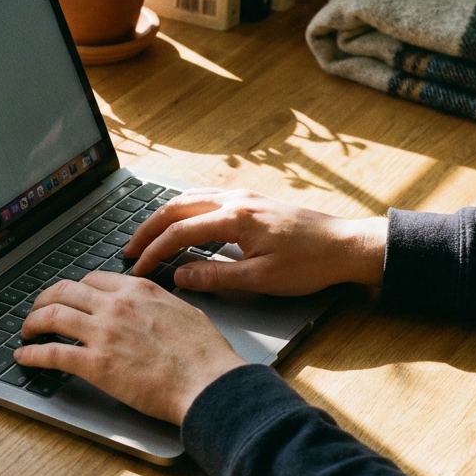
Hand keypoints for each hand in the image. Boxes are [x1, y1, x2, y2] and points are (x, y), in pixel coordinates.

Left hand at [13, 271, 245, 424]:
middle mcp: (115, 305)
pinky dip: (32, 354)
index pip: (93, 280)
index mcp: (138, 290)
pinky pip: (52, 353)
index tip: (69, 297)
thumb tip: (152, 308)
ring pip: (51, 316)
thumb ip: (159, 304)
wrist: (207, 382)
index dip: (75, 289)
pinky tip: (24, 357)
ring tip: (26, 331)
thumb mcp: (183, 311)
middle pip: (64, 291)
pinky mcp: (95, 364)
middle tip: (38, 311)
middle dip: (45, 300)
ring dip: (32, 322)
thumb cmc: (204, 354)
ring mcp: (103, 333)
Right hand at [124, 188, 386, 295]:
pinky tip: (181, 225)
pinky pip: (206, 199)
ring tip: (147, 237)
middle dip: (149, 229)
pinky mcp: (252, 201)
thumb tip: (180, 276)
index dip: (154, 251)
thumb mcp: (261, 279)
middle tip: (130, 250)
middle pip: (177, 208)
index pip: (180, 232)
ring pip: (190, 199)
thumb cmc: (310, 264)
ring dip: (164, 217)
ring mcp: (244, 196)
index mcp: (236, 218)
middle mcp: (236, 200)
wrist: (346, 245)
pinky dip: (184, 211)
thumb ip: (216, 277)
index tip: (138, 268)